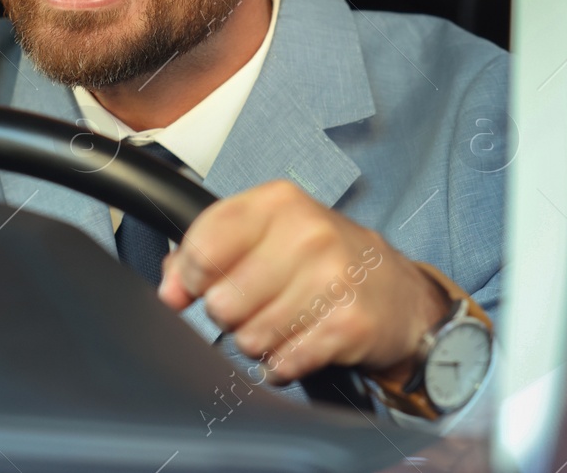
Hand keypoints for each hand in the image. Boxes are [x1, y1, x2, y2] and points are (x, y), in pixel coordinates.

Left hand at [157, 179, 451, 382]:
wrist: (395, 289)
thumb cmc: (322, 258)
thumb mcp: (267, 232)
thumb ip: (209, 250)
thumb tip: (170, 289)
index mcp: (278, 203)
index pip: (204, 247)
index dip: (189, 279)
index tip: (196, 288)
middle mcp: (307, 234)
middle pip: (223, 302)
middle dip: (229, 316)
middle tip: (254, 306)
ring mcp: (332, 278)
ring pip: (250, 337)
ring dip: (257, 341)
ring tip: (281, 323)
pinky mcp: (349, 324)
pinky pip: (284, 362)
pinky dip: (282, 363)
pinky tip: (298, 343)